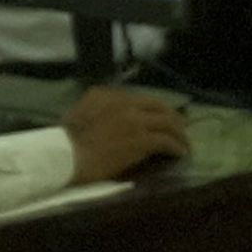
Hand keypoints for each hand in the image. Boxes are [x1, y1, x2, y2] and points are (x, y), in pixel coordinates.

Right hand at [60, 88, 193, 183]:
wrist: (67, 156)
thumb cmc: (67, 141)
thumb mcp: (78, 112)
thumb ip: (97, 107)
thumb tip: (111, 115)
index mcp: (107, 94)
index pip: (139, 98)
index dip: (154, 108)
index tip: (160, 116)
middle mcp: (124, 103)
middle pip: (159, 106)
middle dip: (173, 117)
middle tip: (180, 128)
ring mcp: (135, 121)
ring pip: (167, 122)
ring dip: (179, 134)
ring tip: (184, 143)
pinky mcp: (141, 140)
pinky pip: (166, 141)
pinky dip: (176, 147)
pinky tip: (180, 154)